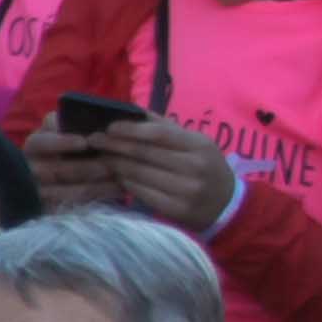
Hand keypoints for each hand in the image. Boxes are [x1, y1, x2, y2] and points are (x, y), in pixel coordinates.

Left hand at [88, 115, 237, 233]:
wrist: (227, 204)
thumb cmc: (206, 167)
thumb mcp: (196, 143)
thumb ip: (167, 128)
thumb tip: (132, 112)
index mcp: (199, 146)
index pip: (159, 134)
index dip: (131, 129)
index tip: (109, 127)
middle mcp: (194, 168)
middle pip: (145, 154)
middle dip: (115, 145)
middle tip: (94, 140)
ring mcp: (185, 191)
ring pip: (139, 174)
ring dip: (115, 164)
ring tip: (102, 157)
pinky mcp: (176, 209)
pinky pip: (141, 192)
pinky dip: (125, 182)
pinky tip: (118, 176)